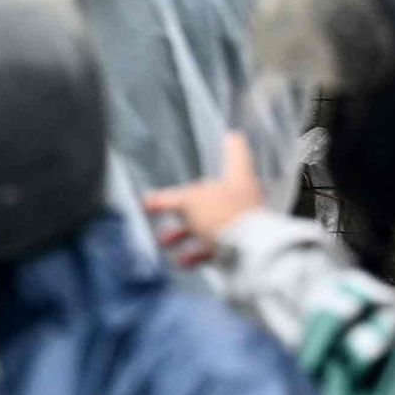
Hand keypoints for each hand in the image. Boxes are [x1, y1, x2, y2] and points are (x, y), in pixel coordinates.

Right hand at [145, 131, 264, 267]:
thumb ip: (167, 200)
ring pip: (209, 223)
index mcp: (237, 176)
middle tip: (163, 207)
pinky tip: (181, 260)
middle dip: (184, 204)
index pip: (235, 151)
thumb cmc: (222, 214)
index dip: (230, 143)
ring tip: (163, 239)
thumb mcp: (187, 201)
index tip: (228, 134)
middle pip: (211, 194)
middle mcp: (242, 197)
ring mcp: (242, 222)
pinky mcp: (239, 246)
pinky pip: (214, 246)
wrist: (248, 253)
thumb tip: (146, 200)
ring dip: (184, 232)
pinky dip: (196, 252)